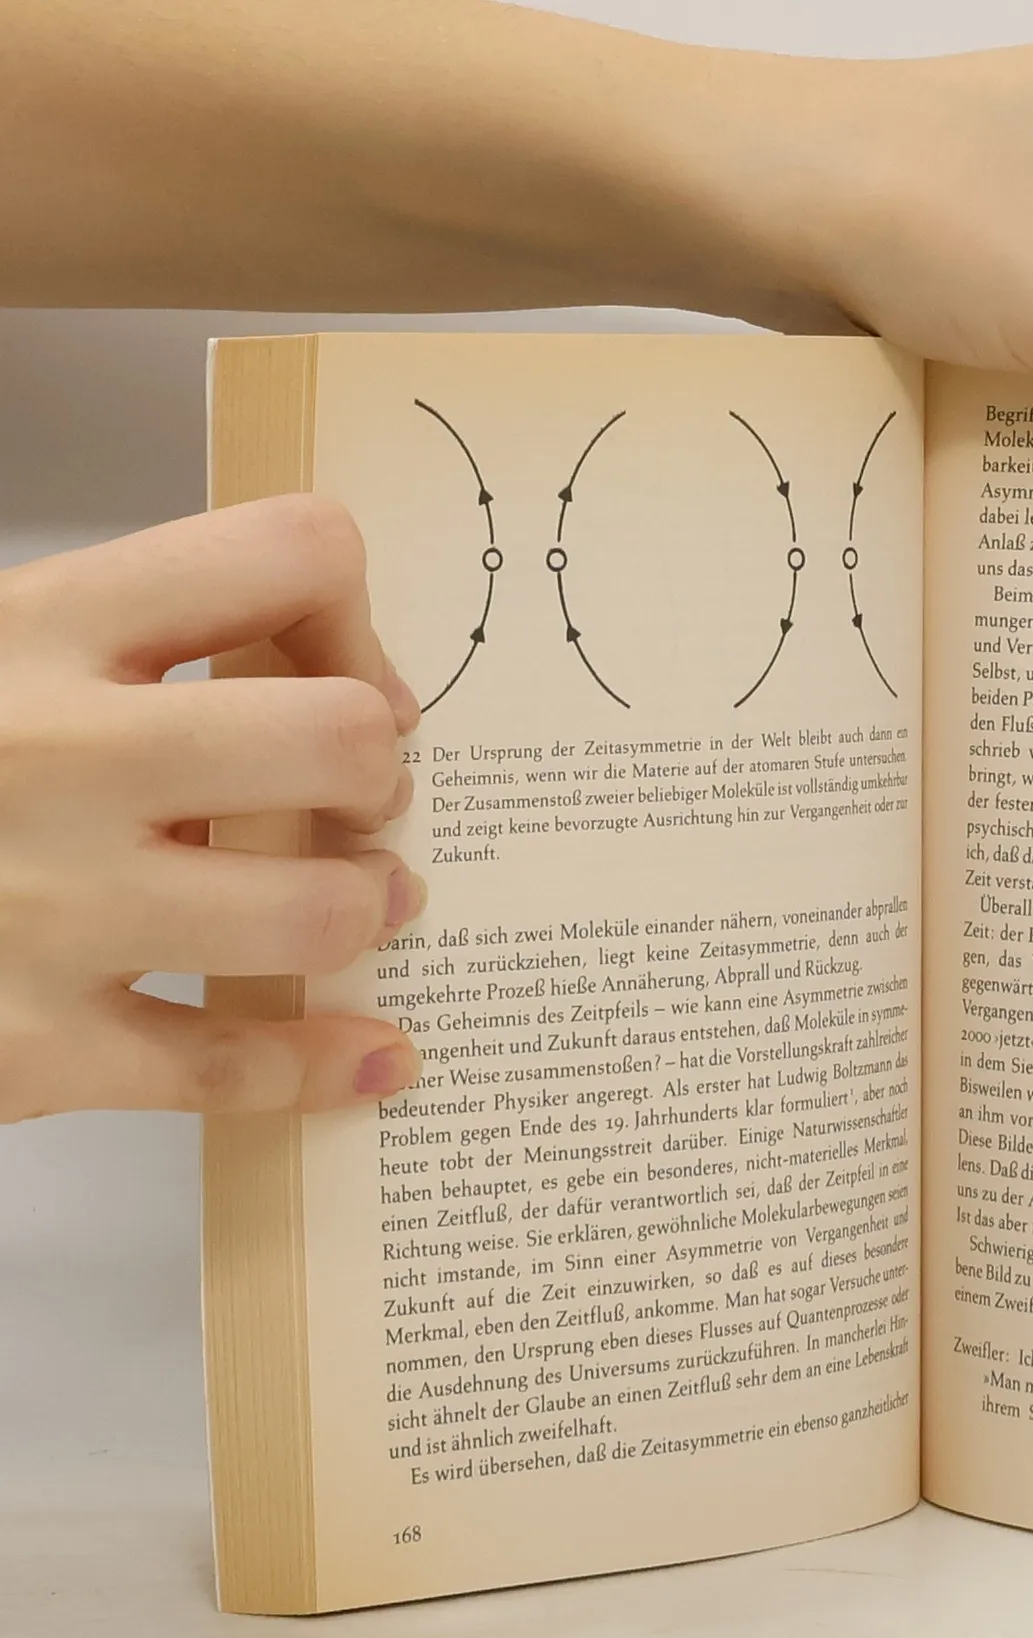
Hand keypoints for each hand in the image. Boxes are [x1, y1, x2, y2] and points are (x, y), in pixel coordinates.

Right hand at [0, 498, 425, 1121]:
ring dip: (365, 909)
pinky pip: (231, 1066)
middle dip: (377, 774)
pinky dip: (323, 1064)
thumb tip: (346, 685)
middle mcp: (54, 757)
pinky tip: (374, 1052)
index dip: (352, 617)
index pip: (286, 555)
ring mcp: (49, 909)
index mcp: (41, 629)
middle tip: (354, 802)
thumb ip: (135, 642)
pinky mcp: (34, 1046)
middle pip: (337, 739)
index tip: (344, 678)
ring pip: (312, 913)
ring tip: (363, 903)